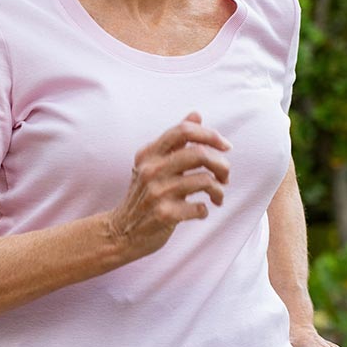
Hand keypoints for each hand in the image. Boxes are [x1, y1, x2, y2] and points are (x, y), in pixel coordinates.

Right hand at [110, 112, 230, 262]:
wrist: (121, 232)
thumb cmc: (143, 195)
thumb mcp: (152, 164)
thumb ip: (175, 141)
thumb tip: (196, 114)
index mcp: (148, 153)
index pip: (183, 130)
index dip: (210, 134)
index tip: (225, 146)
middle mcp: (150, 170)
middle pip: (199, 153)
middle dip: (222, 164)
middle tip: (225, 175)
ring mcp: (157, 192)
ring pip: (205, 180)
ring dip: (218, 189)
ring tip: (217, 196)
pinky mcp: (164, 215)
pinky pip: (200, 207)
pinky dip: (205, 209)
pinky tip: (200, 211)